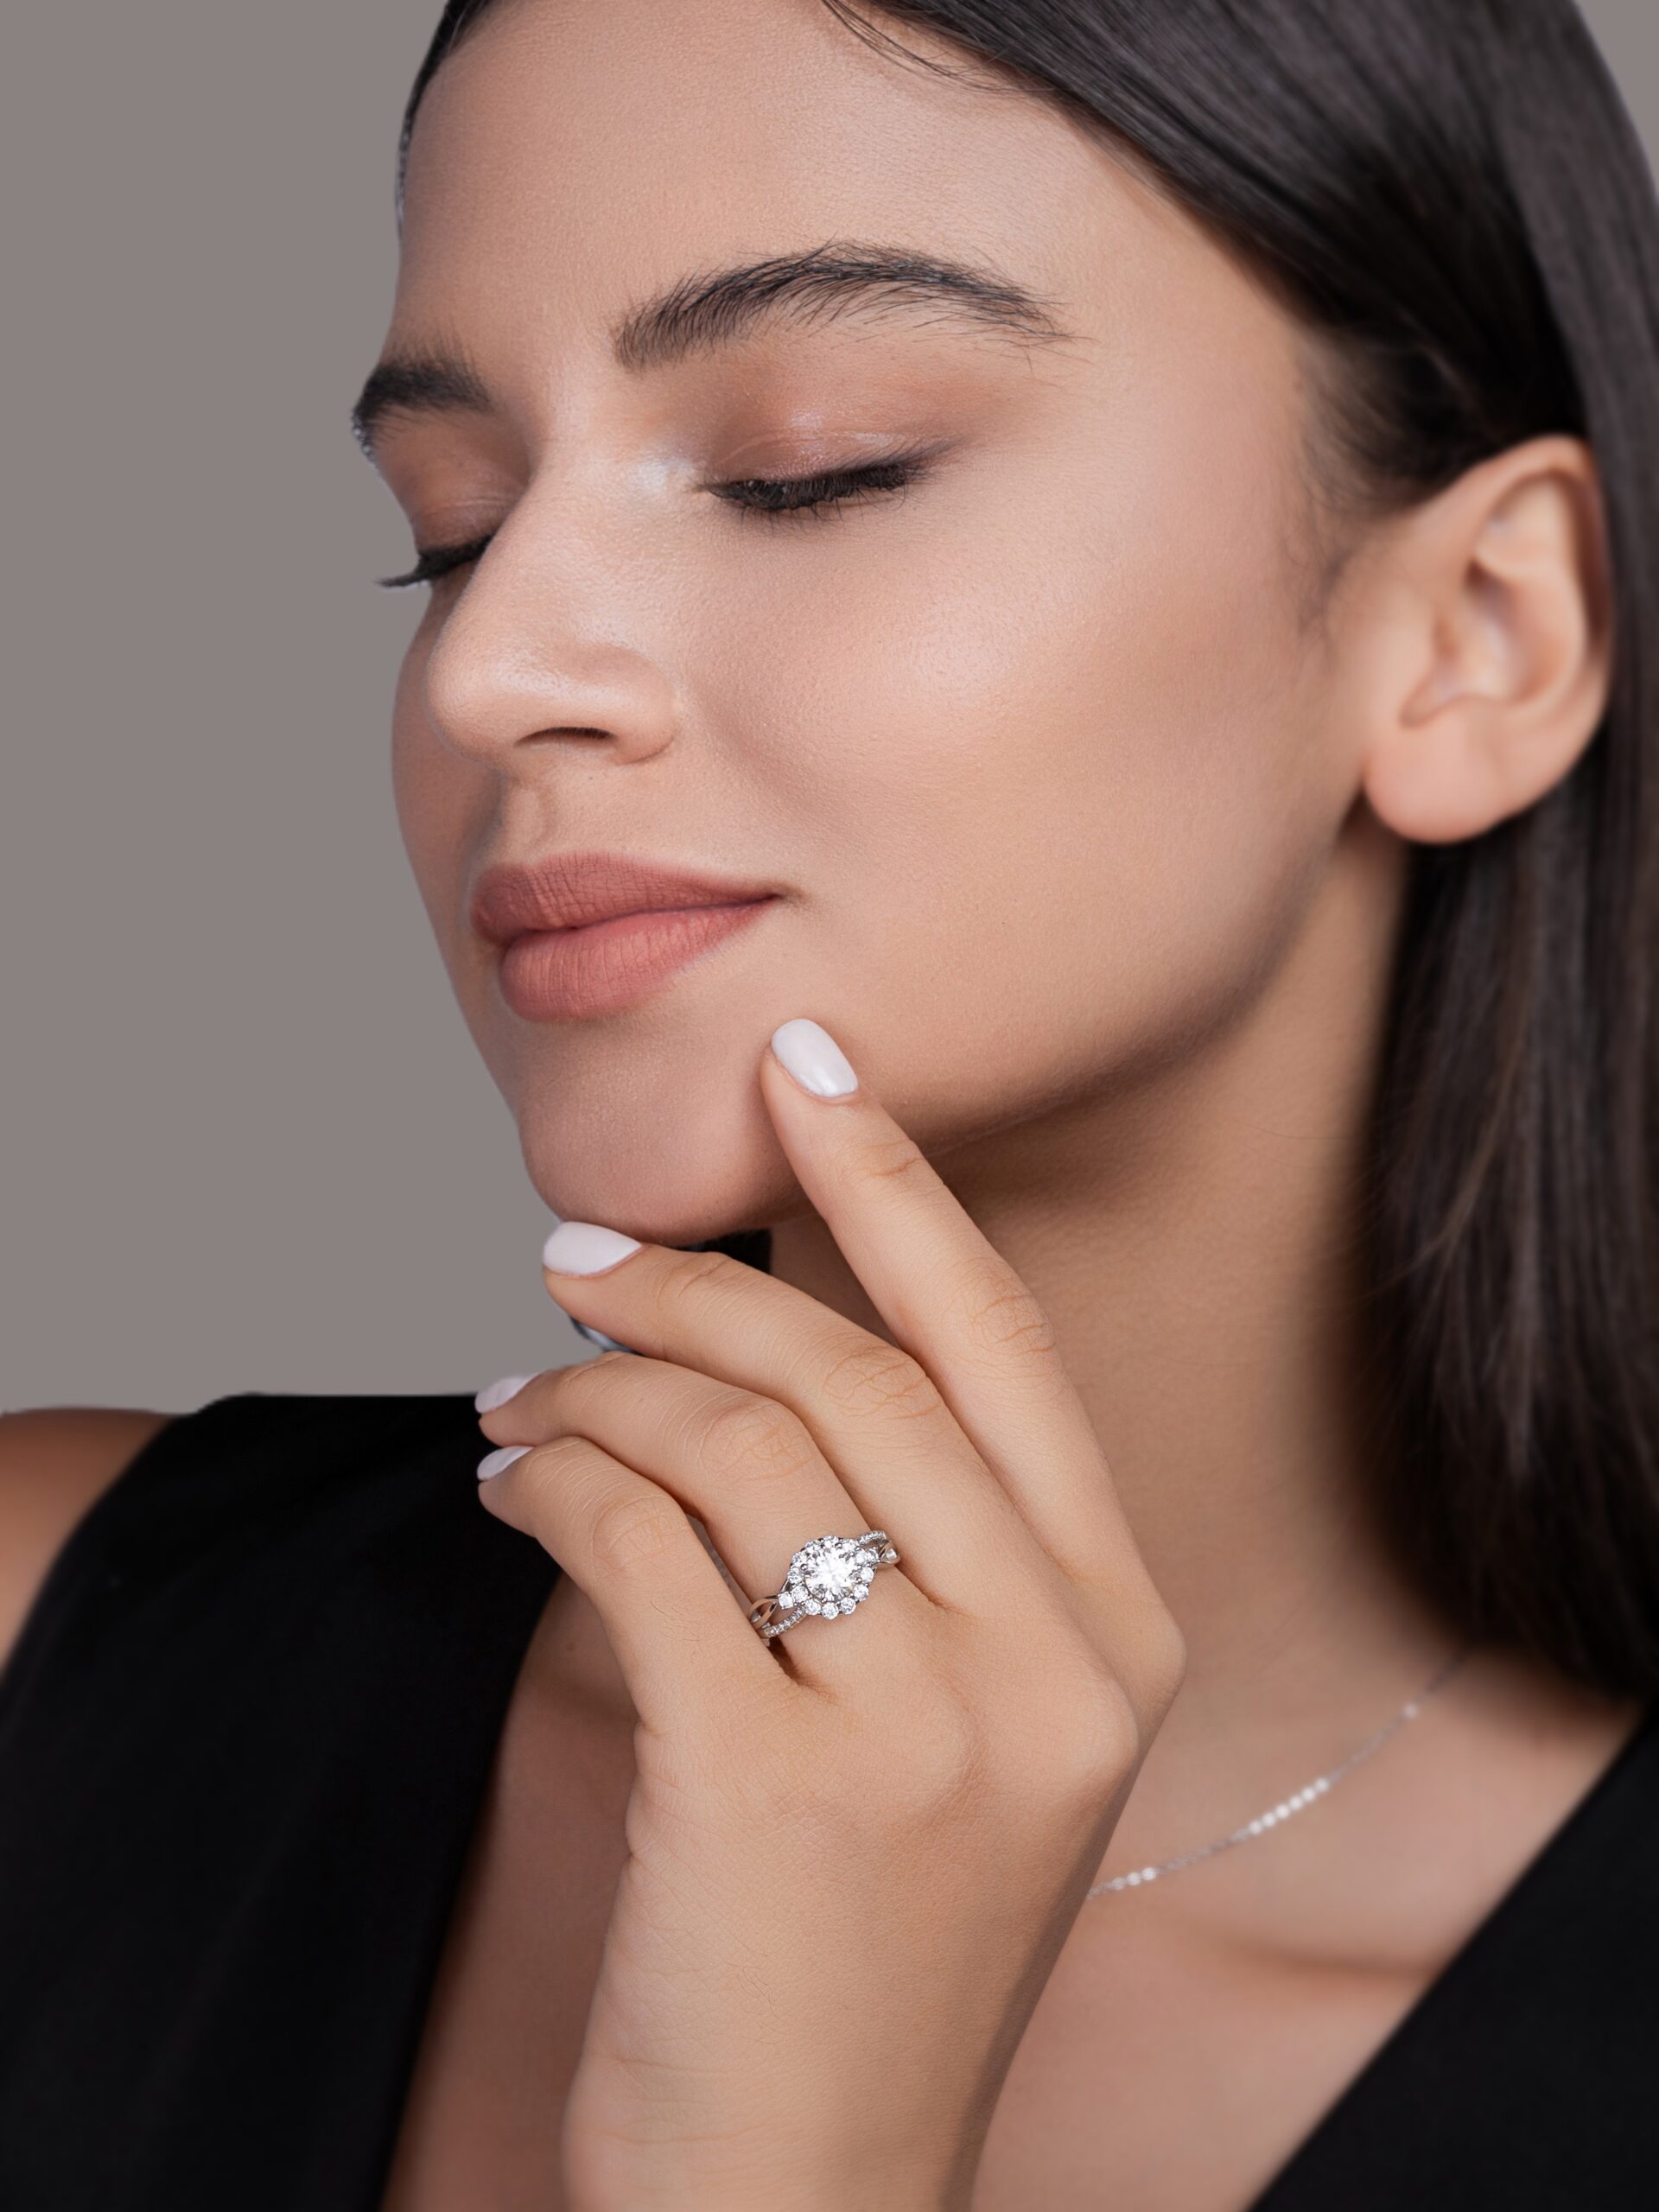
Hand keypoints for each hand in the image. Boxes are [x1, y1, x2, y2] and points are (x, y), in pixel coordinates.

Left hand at [475, 1017, 1186, 2211]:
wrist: (807, 2191)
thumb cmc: (867, 1941)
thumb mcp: (960, 1731)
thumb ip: (921, 1543)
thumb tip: (761, 1329)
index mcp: (1114, 1630)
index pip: (1001, 1343)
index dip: (899, 1181)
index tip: (809, 1063)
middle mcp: (1050, 1663)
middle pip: (853, 1372)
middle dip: (689, 1288)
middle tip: (571, 1255)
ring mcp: (925, 1730)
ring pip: (732, 1448)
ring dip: (591, 1398)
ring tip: (513, 1408)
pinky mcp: (773, 1790)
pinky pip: (634, 1551)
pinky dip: (547, 1491)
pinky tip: (504, 1495)